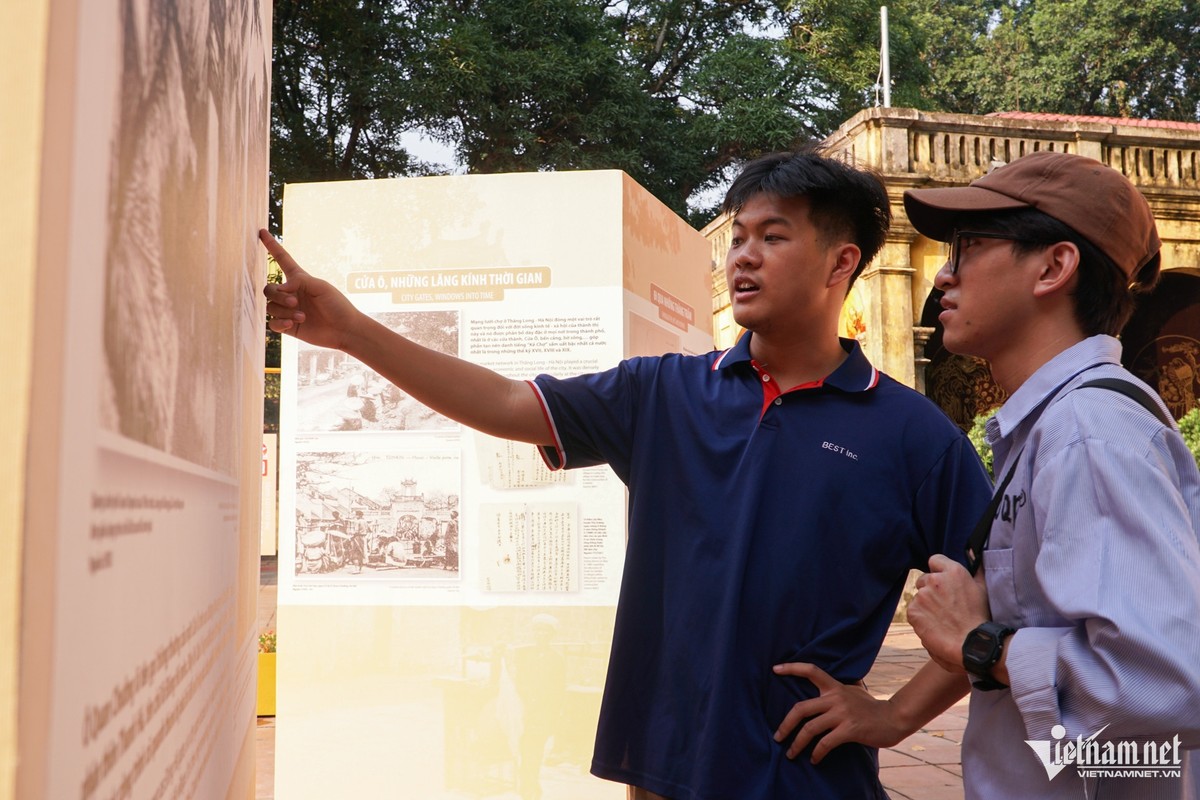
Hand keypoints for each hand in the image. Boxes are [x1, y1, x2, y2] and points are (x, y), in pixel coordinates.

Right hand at [260, 230, 361, 350]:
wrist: (345, 330)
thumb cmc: (337, 305)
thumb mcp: (321, 287)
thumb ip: (299, 282)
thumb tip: (279, 288)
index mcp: (300, 280)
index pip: (282, 259)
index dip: (272, 246)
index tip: (262, 232)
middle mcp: (291, 293)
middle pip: (269, 288)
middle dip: (278, 295)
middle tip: (295, 301)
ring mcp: (288, 310)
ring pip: (270, 306)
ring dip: (284, 311)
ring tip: (302, 316)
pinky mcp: (289, 326)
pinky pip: (272, 323)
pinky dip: (280, 323)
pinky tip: (292, 324)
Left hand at [771, 663, 905, 762]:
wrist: (894, 718)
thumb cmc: (872, 707)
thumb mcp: (855, 690)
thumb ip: (839, 687)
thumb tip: (828, 683)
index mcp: (835, 687)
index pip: (811, 671)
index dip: (792, 668)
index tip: (775, 669)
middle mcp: (836, 698)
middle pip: (801, 708)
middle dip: (785, 724)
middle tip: (777, 736)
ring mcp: (842, 713)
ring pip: (810, 728)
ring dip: (797, 744)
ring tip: (791, 754)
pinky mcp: (849, 729)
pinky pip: (825, 743)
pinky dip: (816, 753)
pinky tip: (814, 759)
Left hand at [907, 554, 989, 672]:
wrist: (972, 644)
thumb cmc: (981, 618)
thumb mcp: (983, 588)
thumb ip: (976, 569)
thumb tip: (971, 552)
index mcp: (953, 571)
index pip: (935, 560)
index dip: (938, 572)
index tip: (944, 584)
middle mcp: (935, 580)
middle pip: (924, 580)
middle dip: (931, 591)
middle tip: (945, 607)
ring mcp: (922, 595)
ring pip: (919, 597)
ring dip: (926, 605)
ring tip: (942, 620)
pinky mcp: (913, 611)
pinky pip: (913, 611)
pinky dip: (920, 618)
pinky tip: (935, 626)